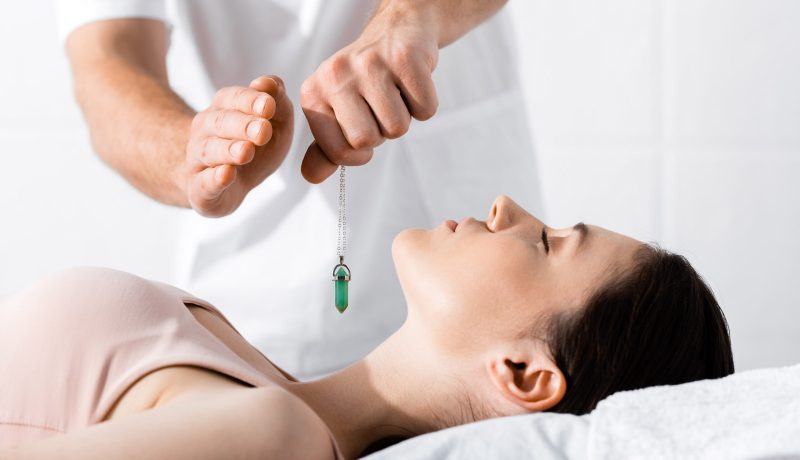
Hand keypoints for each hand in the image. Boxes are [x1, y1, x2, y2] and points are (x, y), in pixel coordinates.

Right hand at [184, 76, 293, 216]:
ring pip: (210, 150)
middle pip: (221, 122)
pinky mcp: (200, 188)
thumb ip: (278, 102)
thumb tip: (271, 83)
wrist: (229, 184)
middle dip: (243, 125)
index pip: (233, 97)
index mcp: (224, 108)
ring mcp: (198, 159)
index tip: (269, 106)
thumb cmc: (255, 146)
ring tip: (246, 151)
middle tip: (263, 130)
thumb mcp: (276, 123)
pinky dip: (214, 179)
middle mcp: (205, 129)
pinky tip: (226, 175)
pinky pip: (204, 182)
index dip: (251, 101)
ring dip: (229, 150)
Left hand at [299, 5, 438, 183]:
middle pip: (368, 141)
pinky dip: (424, 105)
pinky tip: (411, 83)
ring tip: (395, 93)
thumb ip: (326, 148)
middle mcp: (336, 74)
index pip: (340, 152)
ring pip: (398, 127)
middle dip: (382, 133)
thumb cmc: (366, 82)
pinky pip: (425, 110)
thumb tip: (310, 176)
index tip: (363, 128)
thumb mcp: (338, 112)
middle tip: (380, 107)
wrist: (397, 33)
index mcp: (314, 93)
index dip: (359, 152)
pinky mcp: (405, 58)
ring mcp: (370, 63)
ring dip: (404, 117)